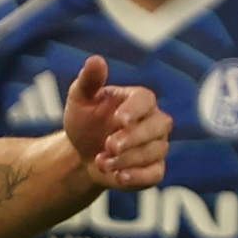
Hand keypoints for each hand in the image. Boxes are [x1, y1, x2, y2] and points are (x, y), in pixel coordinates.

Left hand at [61, 56, 167, 191]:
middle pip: (157, 127)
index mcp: (138, 100)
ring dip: (126, 159)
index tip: (118, 119)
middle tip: (108, 146)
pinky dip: (137, 177)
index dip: (134, 110)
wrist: (82, 155)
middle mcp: (154, 121)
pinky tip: (118, 177)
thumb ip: (89, 81)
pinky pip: (155, 174)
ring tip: (101, 162)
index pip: (145, 100)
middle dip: (132, 138)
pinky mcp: (154, 169)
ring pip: (153, 152)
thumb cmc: (85, 122)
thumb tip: (95, 60)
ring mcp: (157, 146)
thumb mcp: (80, 101)